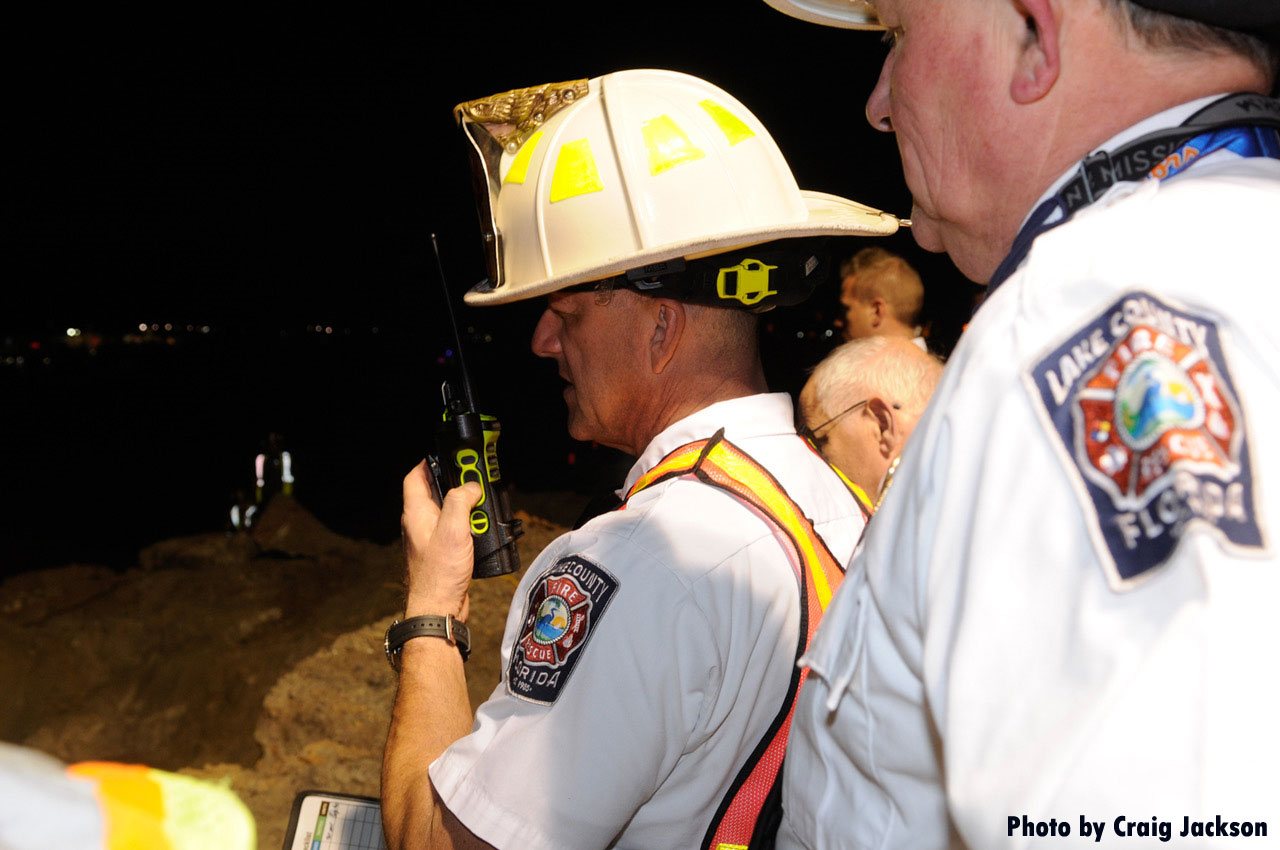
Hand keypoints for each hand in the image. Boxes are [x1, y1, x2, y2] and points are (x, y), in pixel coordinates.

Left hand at [401, 461, 482, 620]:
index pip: (416, 477)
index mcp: (416, 513)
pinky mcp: (443, 553)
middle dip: (459, 484)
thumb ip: (460, 501)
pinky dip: (470, 526)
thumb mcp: (452, 530)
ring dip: (468, 508)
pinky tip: (483, 530)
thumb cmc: (439, 575)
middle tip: (477, 480)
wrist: (438, 611)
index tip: (449, 455)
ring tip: (485, 508)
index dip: (430, 463)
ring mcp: (431, 539)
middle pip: (437, 492)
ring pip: (450, 512)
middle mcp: (421, 524)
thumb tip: (471, 487)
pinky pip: (457, 530)